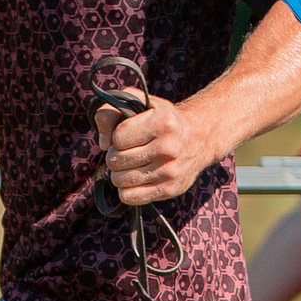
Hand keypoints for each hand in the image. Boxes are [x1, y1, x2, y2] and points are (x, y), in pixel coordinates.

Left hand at [96, 93, 222, 203]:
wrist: (198, 139)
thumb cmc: (160, 120)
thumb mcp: (140, 104)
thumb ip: (111, 110)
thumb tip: (102, 142)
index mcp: (162, 122)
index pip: (117, 138)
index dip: (116, 137)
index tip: (126, 134)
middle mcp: (169, 148)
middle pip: (116, 161)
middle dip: (115, 156)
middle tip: (127, 151)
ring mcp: (170, 171)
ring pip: (119, 180)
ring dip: (120, 173)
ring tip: (132, 164)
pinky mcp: (170, 190)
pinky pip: (130, 197)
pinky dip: (127, 189)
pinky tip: (137, 178)